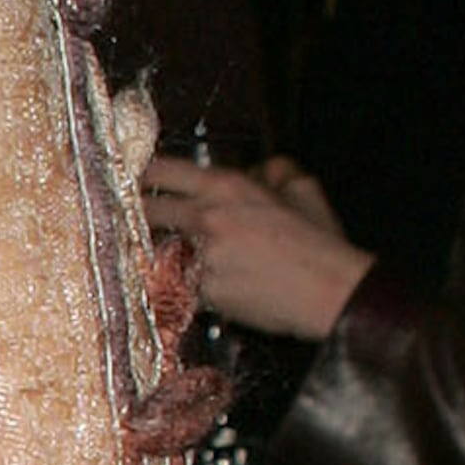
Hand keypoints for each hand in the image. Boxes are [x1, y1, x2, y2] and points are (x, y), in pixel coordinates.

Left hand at [141, 150, 371, 343]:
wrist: (332, 293)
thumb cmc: (320, 244)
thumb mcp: (303, 190)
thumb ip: (274, 171)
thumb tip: (257, 171)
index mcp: (227, 188)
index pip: (162, 172)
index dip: (143, 177)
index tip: (133, 182)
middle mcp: (207, 218)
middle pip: (148, 212)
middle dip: (140, 217)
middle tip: (137, 221)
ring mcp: (201, 257)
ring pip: (162, 251)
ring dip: (166, 253)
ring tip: (189, 258)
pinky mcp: (202, 293)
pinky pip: (182, 284)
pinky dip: (188, 284)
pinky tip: (212, 285)